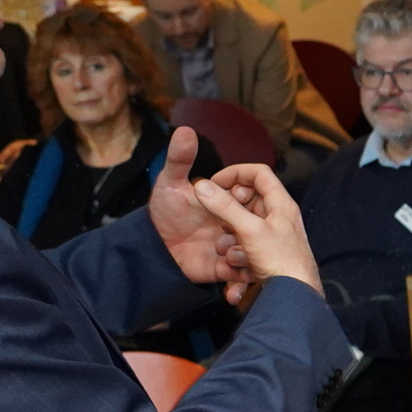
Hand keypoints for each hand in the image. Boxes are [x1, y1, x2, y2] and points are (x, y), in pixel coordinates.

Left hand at [147, 128, 250, 291]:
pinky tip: (227, 280)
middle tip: (224, 231)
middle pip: (258, 226)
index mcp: (230, 201)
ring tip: (219, 251)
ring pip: (253, 252)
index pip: (253, 197)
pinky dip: (238, 282)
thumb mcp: (170, 184)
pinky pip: (242, 276)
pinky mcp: (229, 268)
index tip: (234, 200)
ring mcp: (234, 246)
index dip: (246, 198)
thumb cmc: (164, 214)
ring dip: (241, 255)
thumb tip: (185, 129)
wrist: (153, 252)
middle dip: (247, 231)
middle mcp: (237, 223)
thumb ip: (180, 159)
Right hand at [189, 163, 320, 298]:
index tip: (214, 183)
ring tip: (235, 258)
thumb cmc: (283, 263)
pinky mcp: (267, 258)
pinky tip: (236, 277)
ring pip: (242, 231)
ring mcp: (273, 239)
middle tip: (221, 227)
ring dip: (232, 246)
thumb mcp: (251, 231)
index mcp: (280, 204)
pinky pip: (245, 253)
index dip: (235, 173)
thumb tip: (203, 187)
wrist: (297, 299)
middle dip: (228, 217)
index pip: (259, 173)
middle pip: (246, 203)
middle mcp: (279, 218)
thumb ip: (226, 208)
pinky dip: (238, 264)